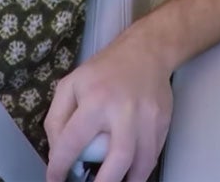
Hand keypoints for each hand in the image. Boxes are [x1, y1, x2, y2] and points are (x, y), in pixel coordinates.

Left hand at [43, 38, 173, 181]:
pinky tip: (129, 174)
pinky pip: (153, 154)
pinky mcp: (164, 122)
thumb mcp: (70, 85)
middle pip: (118, 160)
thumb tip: (57, 153)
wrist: (148, 51)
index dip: (60, 167)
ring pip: (142, 163)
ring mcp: (149, 118)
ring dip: (128, 181)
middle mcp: (125, 111)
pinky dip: (141, 169)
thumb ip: (56, 118)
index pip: (73, 142)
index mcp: (96, 100)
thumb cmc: (104, 70)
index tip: (55, 179)